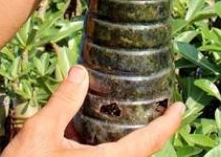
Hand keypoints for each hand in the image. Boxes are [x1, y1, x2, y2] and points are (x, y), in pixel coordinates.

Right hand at [2, 65, 184, 156]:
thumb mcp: (40, 132)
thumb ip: (64, 101)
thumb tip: (81, 72)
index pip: (147, 144)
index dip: (167, 125)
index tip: (181, 108)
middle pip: (138, 153)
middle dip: (150, 132)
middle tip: (157, 106)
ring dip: (128, 140)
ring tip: (128, 114)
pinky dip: (108, 146)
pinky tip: (91, 131)